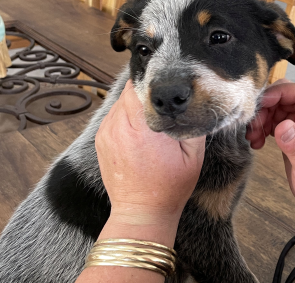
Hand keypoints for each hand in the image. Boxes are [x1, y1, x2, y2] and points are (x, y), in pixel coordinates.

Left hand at [95, 80, 205, 227]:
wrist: (141, 212)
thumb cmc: (170, 187)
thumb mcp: (193, 156)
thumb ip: (191, 125)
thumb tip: (189, 102)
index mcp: (143, 129)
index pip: (139, 87)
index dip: (152, 82)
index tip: (165, 85)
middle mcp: (120, 127)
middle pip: (128, 91)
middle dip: (145, 92)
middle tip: (161, 102)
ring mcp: (107, 133)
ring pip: (119, 102)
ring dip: (134, 104)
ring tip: (150, 117)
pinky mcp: (101, 139)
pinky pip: (113, 115)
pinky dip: (125, 116)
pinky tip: (139, 130)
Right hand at [246, 80, 294, 211]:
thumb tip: (282, 127)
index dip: (279, 93)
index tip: (260, 105)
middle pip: (284, 96)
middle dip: (265, 106)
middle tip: (253, 126)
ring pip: (275, 107)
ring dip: (260, 118)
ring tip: (253, 138)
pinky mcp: (289, 133)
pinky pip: (271, 120)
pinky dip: (260, 128)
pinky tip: (257, 143)